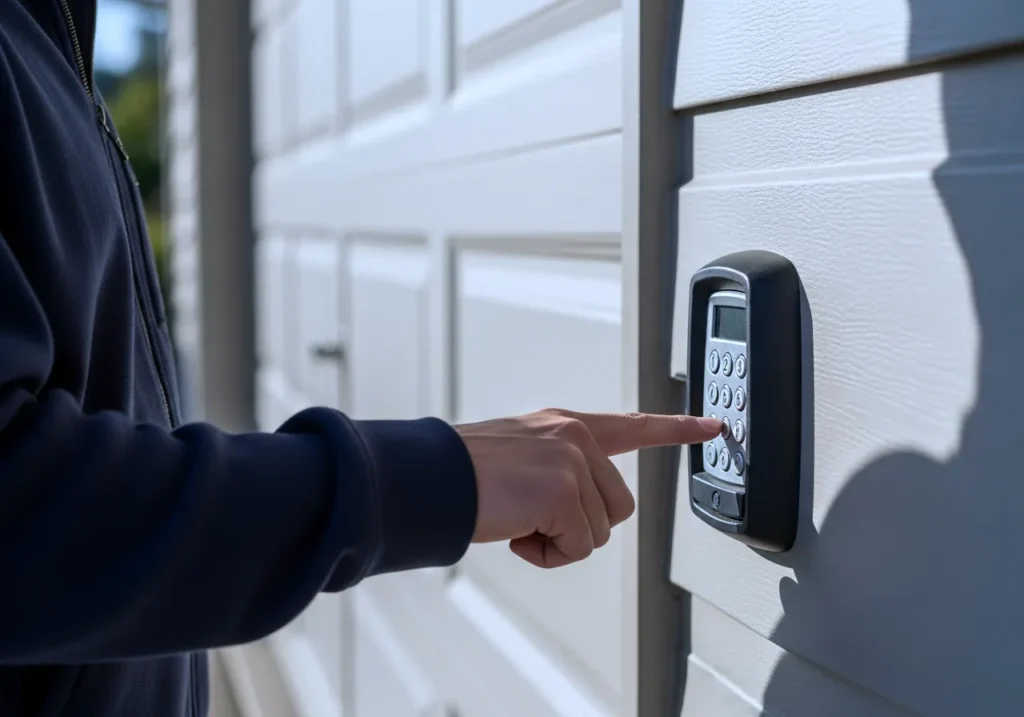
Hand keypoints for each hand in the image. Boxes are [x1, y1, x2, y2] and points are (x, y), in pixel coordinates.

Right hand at [455, 408, 722, 567]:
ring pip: (598, 532)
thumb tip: (575, 512)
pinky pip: (577, 548)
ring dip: (559, 541)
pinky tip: (517, 533)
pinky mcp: (563, 492)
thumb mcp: (522, 454)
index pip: (631, 425)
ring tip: (518, 521)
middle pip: (616, 507)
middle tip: (533, 519)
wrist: (431, 476)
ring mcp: (571, 462)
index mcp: (566, 425)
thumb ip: (559, 468)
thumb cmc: (465, 472)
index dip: (675, 429)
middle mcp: (574, 436)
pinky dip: (547, 554)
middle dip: (579, 525)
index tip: (713, 426)